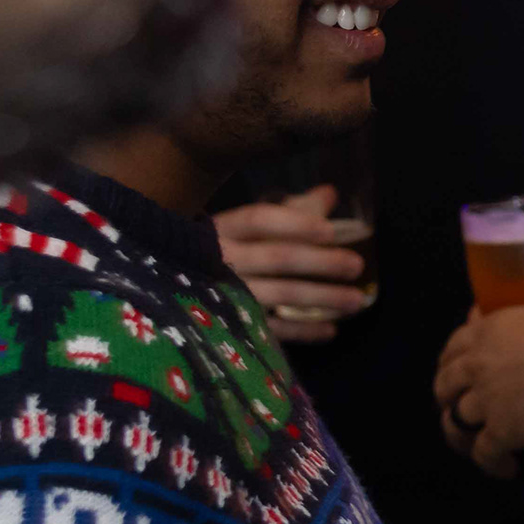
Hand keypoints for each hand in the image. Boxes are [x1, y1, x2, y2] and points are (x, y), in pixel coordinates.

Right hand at [213, 187, 368, 343]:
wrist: (166, 283)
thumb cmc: (223, 247)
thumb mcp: (249, 224)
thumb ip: (292, 209)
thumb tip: (330, 193)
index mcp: (224, 228)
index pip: (259, 220)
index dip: (295, 223)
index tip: (330, 231)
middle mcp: (220, 260)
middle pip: (276, 257)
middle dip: (320, 262)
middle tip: (356, 265)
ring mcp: (222, 294)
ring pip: (277, 294)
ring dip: (321, 298)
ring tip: (357, 301)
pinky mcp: (226, 324)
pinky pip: (268, 329)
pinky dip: (301, 330)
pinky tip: (330, 330)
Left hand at [432, 302, 523, 471]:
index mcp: (488, 332)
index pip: (453, 345)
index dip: (450, 360)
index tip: (455, 369)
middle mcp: (476, 366)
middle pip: (444, 385)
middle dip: (447, 397)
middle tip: (459, 406)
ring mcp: (484, 401)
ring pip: (455, 422)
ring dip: (460, 433)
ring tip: (472, 444)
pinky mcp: (499, 432)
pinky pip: (485, 453)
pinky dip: (492, 463)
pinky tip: (507, 468)